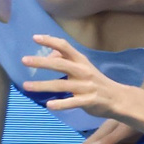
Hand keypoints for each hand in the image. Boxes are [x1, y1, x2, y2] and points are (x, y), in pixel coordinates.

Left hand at [21, 34, 138, 118]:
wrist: (118, 99)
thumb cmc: (97, 82)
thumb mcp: (84, 68)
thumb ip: (67, 60)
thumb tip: (51, 53)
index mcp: (82, 61)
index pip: (65, 47)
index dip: (50, 41)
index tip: (35, 38)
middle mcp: (83, 71)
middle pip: (60, 64)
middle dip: (41, 62)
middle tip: (24, 60)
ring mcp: (86, 87)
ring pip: (62, 85)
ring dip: (42, 85)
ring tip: (26, 86)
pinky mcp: (89, 101)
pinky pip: (72, 102)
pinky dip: (61, 104)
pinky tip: (49, 105)